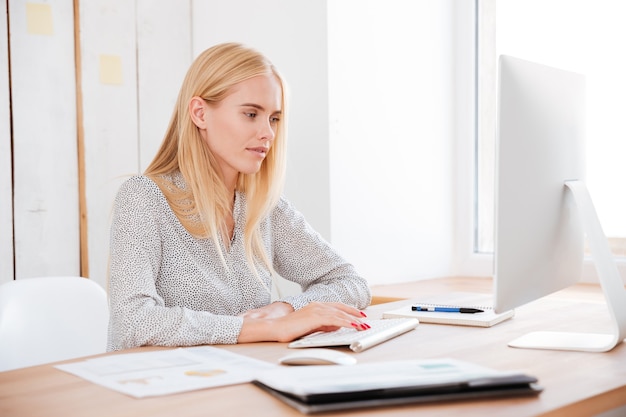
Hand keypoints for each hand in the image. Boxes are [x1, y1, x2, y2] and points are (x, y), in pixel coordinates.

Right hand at [237, 301, 368, 342]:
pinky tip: (353, 326)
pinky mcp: (314, 317)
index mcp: (315, 306)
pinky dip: (346, 322)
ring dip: (353, 319)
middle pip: (341, 309)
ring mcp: (316, 310)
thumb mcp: (310, 326)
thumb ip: (322, 325)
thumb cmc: (289, 329)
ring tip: (363, 325)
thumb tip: (335, 327)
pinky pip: (334, 319)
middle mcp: (317, 305)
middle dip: (355, 315)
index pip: (336, 307)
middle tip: (366, 321)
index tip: (359, 316)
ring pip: (339, 313)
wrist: (275, 328)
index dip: (349, 311)